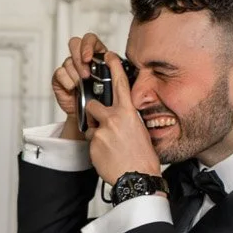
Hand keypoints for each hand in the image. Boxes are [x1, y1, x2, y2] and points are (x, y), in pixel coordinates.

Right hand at [49, 32, 106, 141]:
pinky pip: (60, 73)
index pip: (90, 40)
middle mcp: (82, 59)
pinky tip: (73, 89)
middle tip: (85, 74)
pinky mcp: (61, 79)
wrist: (91, 117)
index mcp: (96, 56)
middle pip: (75, 44)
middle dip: (79, 58)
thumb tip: (115, 61)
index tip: (89, 58)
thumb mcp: (116, 84)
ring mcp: (70, 68)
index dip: (88, 45)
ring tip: (82, 85)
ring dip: (76, 74)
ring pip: (68, 61)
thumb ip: (116, 71)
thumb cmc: (105, 100)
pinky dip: (67, 81)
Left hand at [83, 51, 162, 186]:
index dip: (113, 67)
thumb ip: (126, 119)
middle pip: (92, 106)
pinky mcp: (93, 145)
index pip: (120, 84)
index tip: (108, 55)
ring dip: (96, 136)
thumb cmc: (142, 157)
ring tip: (110, 148)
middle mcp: (113, 119)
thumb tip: (118, 117)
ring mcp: (101, 132)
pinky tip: (108, 156)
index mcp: (128, 113)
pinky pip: (90, 144)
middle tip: (103, 126)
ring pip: (91, 128)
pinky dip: (97, 150)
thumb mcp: (139, 131)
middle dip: (93, 114)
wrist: (137, 177)